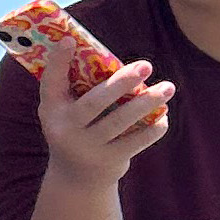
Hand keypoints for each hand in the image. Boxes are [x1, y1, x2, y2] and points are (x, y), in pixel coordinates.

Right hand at [36, 42, 173, 190]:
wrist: (76, 179)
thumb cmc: (77, 130)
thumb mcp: (67, 112)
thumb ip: (81, 88)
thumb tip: (114, 58)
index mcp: (52, 111)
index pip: (51, 83)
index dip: (58, 63)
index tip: (68, 40)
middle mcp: (65, 130)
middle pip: (95, 103)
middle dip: (121, 83)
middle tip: (146, 65)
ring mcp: (86, 147)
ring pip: (120, 121)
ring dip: (148, 102)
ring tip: (168, 87)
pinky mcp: (108, 161)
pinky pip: (136, 141)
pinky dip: (153, 127)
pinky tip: (163, 115)